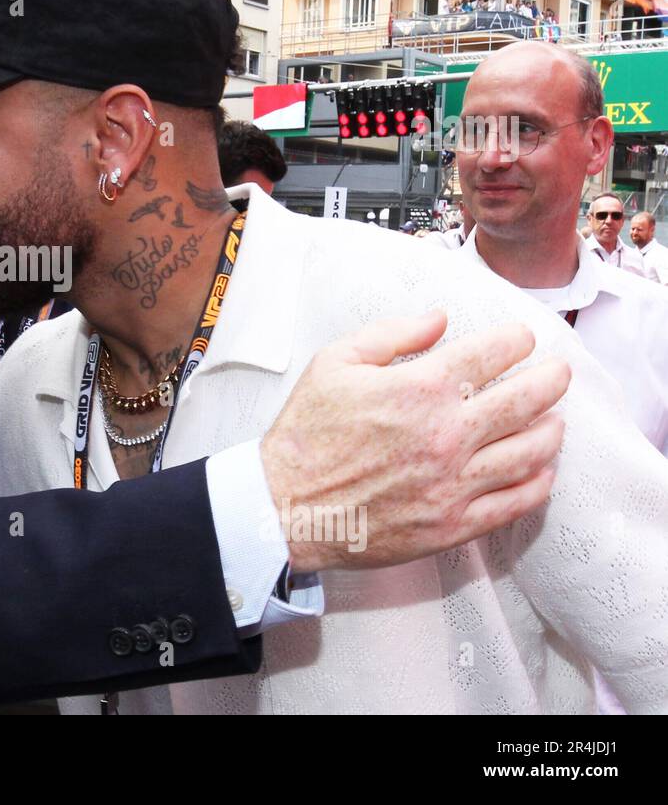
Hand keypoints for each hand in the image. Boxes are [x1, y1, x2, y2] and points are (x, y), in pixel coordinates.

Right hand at [261, 309, 567, 572]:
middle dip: (550, 379)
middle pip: (526, 399)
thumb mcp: (333, 363)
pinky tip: (541, 470)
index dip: (515, 340)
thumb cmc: (305, 436)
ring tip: (554, 420)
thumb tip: (438, 319)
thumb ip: (390, 334)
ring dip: (551, 430)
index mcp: (418, 389)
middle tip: (557, 373)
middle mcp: (445, 434)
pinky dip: (538, 483)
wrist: (284, 507)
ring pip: (531, 451)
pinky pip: (515, 502)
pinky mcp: (453, 523)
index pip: (491, 353)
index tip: (521, 338)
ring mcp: (454, 482)